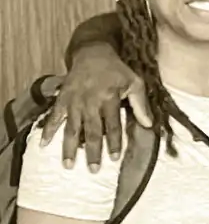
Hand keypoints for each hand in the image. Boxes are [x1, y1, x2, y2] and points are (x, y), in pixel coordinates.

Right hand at [41, 43, 150, 170]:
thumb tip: (149, 125)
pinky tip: (44, 145)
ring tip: (69, 165)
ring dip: (69, 148)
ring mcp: (73, 102)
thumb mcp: (134, 82)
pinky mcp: (62, 100)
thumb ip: (141, 104)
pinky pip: (54, 117)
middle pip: (91, 131)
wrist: (92, 53)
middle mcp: (90, 102)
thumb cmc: (116, 70)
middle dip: (92, 151)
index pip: (112, 125)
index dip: (114, 142)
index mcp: (109, 99)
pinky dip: (48, 131)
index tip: (114, 159)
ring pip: (71, 128)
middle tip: (93, 170)